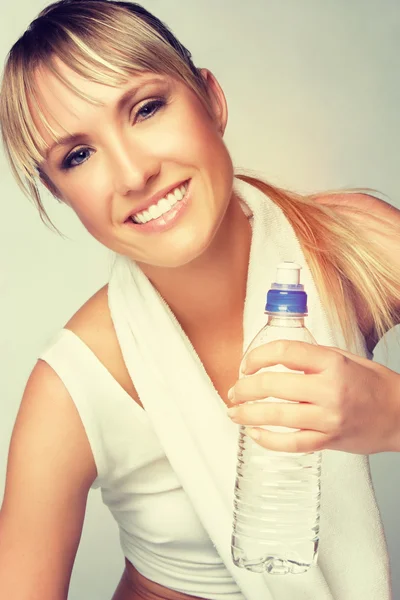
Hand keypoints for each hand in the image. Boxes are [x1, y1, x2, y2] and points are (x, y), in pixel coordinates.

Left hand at [226, 340, 399, 454]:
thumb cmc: (373, 384)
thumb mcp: (344, 358)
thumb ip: (310, 358)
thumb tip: (273, 359)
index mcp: (332, 363)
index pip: (284, 352)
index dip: (257, 356)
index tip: (246, 363)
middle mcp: (329, 390)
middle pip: (273, 385)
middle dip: (245, 388)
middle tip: (234, 391)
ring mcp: (328, 418)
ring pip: (277, 417)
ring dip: (248, 415)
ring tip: (235, 412)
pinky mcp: (328, 441)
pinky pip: (291, 444)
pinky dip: (268, 440)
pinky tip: (256, 434)